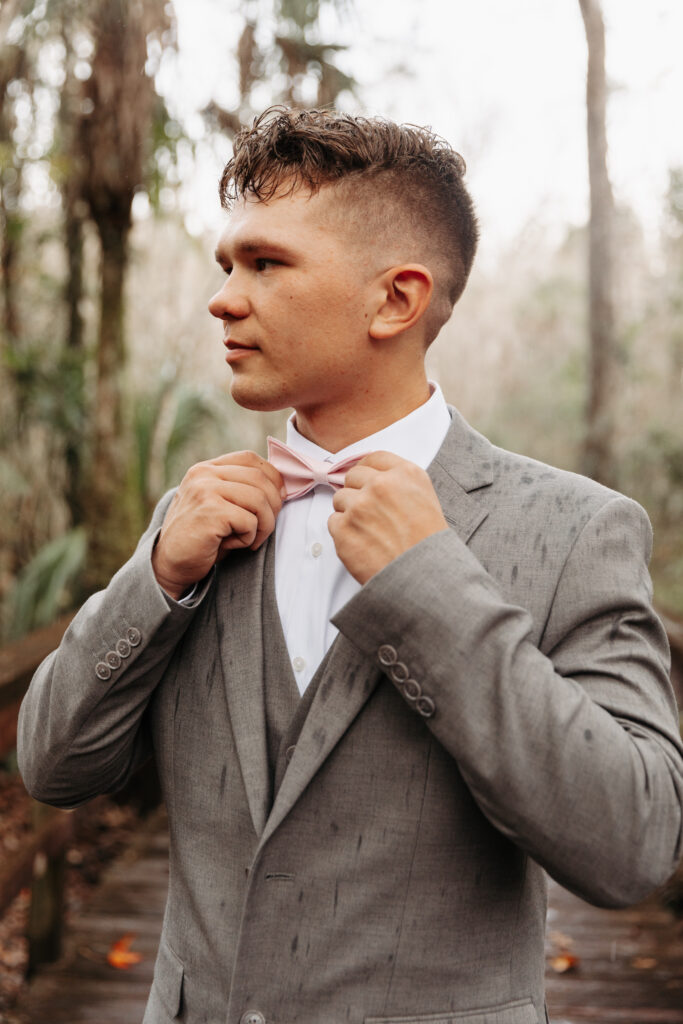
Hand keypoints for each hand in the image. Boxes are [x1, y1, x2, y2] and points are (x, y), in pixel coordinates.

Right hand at [152, 451, 283, 599]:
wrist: (170, 565)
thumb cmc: (202, 538)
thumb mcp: (220, 505)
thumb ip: (242, 490)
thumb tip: (283, 487)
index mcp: (206, 469)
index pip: (250, 458)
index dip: (272, 477)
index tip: (278, 499)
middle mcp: (203, 474)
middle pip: (260, 478)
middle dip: (273, 505)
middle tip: (264, 528)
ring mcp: (204, 490)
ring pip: (259, 499)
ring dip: (264, 525)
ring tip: (250, 539)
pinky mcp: (210, 511)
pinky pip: (249, 521)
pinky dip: (249, 538)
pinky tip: (233, 544)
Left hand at [327, 451, 447, 584]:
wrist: (423, 578)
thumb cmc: (427, 543)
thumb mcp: (425, 499)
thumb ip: (399, 482)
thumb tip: (371, 476)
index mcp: (405, 474)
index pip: (373, 458)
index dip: (368, 471)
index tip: (367, 483)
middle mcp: (380, 485)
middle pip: (353, 476)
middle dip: (358, 492)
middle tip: (370, 514)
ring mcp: (359, 506)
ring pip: (340, 498)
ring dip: (349, 513)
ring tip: (369, 532)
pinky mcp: (343, 528)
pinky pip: (333, 522)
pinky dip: (344, 533)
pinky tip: (363, 545)